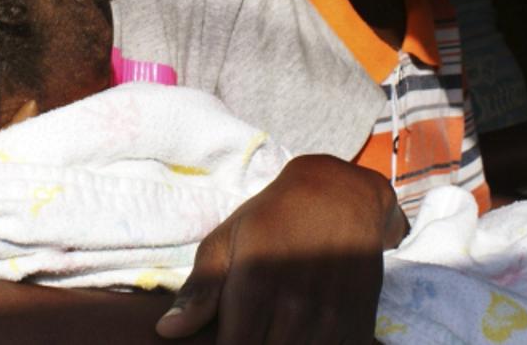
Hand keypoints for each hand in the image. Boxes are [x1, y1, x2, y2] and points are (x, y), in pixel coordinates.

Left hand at [156, 155, 405, 342]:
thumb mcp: (226, 240)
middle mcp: (297, 304)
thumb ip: (199, 289)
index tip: (220, 337)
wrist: (341, 195)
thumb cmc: (271, 218)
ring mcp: (333, 317)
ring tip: (271, 327)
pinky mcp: (359, 324)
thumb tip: (167, 331)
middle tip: (248, 328)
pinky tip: (300, 332)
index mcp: (257, 281)